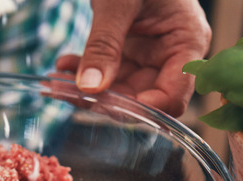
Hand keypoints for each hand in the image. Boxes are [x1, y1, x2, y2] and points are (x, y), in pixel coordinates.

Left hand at [56, 0, 210, 116]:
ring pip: (118, 89)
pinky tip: (61, 65)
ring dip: (85, 88)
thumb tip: (90, 87)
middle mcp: (171, 53)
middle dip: (103, 99)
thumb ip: (105, 44)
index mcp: (187, 41)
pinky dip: (81, 72)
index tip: (108, 105)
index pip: (175, 96)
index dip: (144, 109)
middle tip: (65, 92)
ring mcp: (148, 52)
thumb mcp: (119, 2)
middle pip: (142, 97)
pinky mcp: (126, 49)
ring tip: (54, 81)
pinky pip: (105, 72)